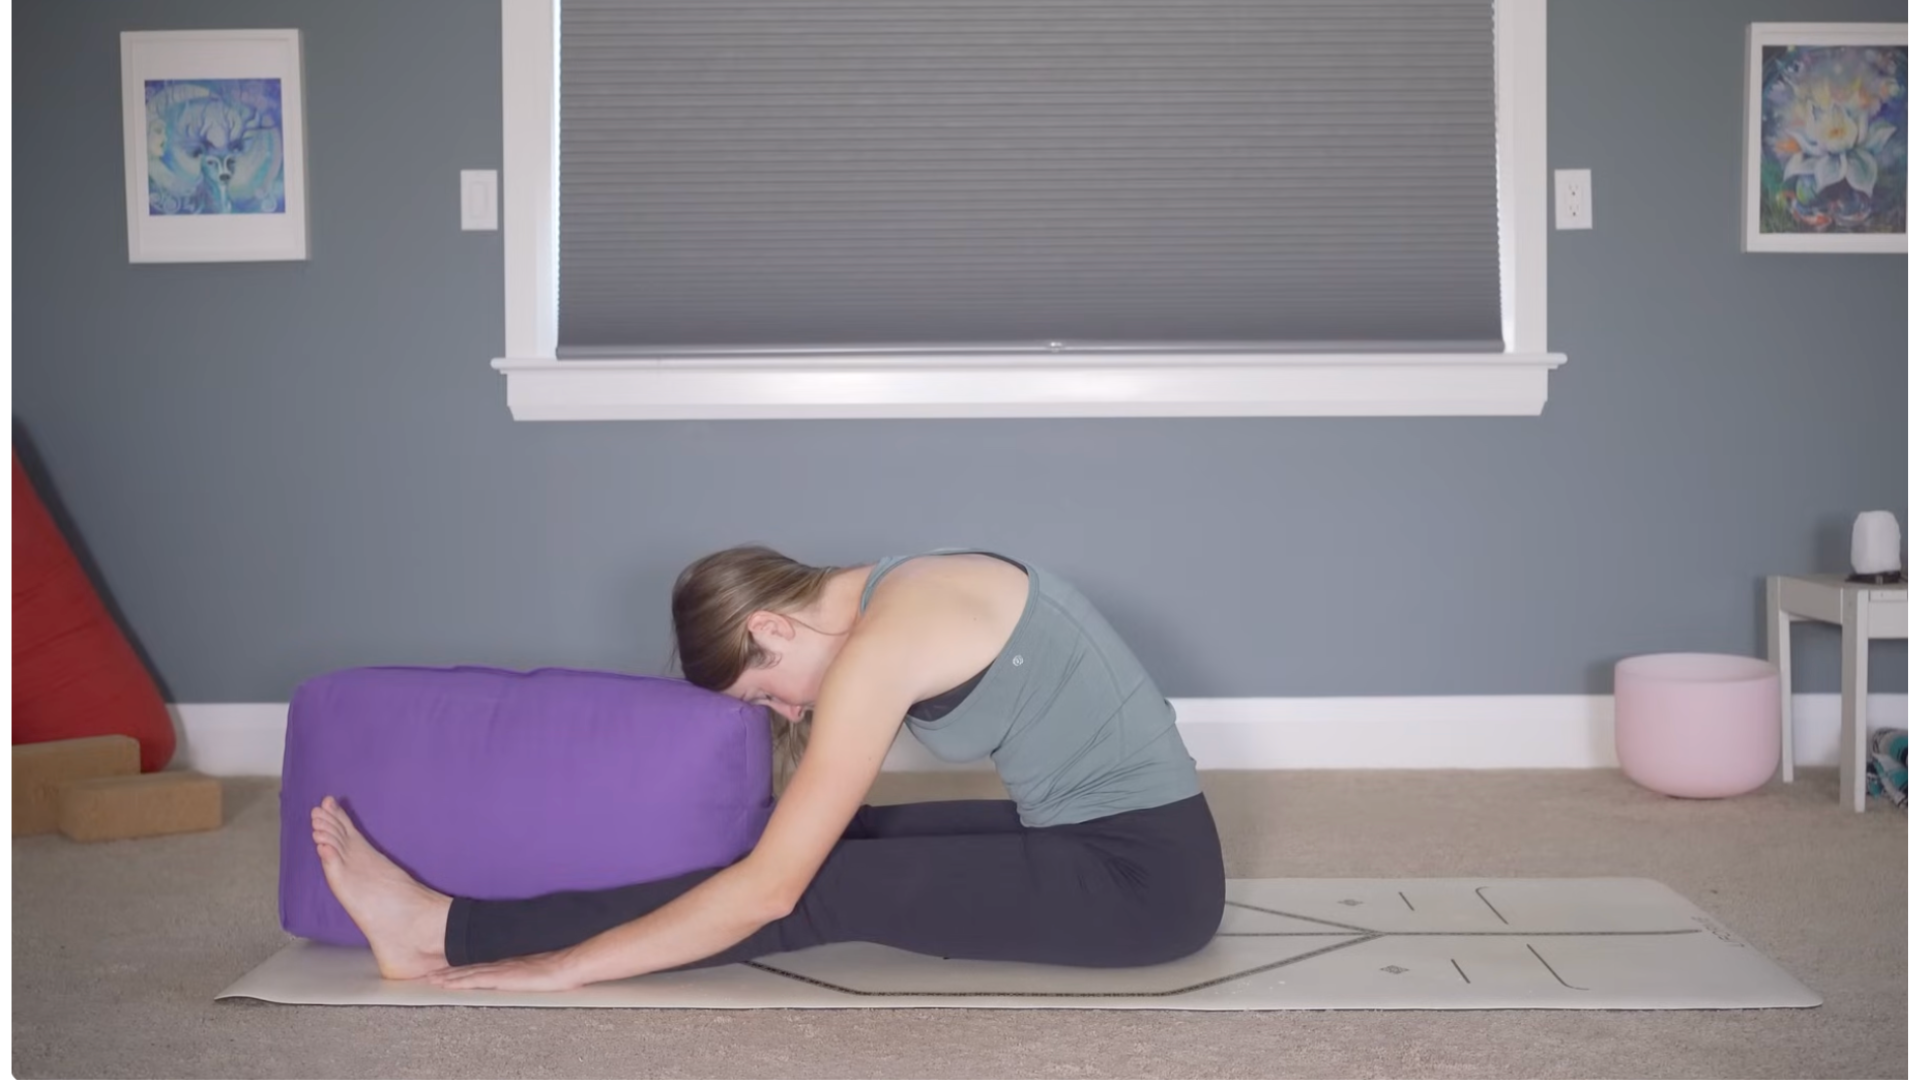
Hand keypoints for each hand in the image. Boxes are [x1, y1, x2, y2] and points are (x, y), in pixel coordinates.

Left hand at [422, 950, 583, 992]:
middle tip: (429, 976)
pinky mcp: (502, 976)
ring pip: (468, 973)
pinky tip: (449, 984)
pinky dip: (461, 981)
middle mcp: (500, 964)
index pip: (478, 965)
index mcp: (507, 962)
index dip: (460, 968)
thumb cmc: (557, 967)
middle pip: (468, 968)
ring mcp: (500, 970)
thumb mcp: (537, 967)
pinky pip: (476, 979)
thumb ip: (525, 969)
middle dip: (448, 973)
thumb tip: (522, 973)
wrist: (565, 965)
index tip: (445, 970)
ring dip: (449, 977)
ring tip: (432, 980)